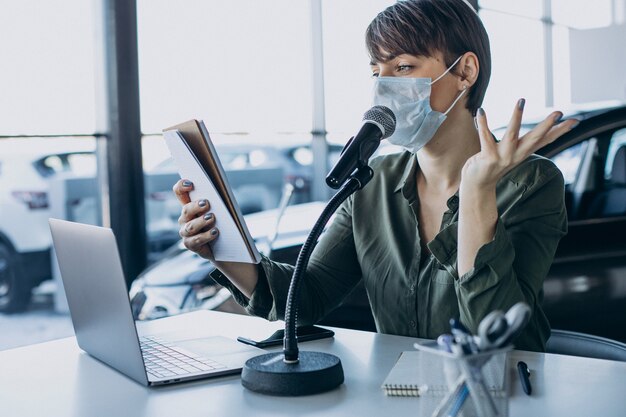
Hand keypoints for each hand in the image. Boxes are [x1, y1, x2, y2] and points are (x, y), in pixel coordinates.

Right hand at [172, 179, 218, 260]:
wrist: (221, 245)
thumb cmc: (219, 224)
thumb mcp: (218, 211)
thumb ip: (217, 202)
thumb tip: (224, 194)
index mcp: (189, 206)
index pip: (180, 193)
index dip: (181, 186)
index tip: (191, 184)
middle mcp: (184, 218)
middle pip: (186, 209)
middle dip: (195, 206)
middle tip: (206, 203)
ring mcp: (185, 232)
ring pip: (190, 226)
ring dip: (201, 221)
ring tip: (212, 218)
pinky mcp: (190, 244)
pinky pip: (196, 240)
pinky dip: (206, 236)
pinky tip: (215, 232)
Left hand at [461, 99, 578, 188]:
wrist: (477, 185)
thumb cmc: (493, 165)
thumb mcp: (512, 153)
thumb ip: (520, 141)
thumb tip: (532, 130)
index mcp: (523, 152)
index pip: (546, 140)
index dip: (560, 131)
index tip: (575, 121)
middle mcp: (516, 155)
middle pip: (535, 138)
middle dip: (546, 125)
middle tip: (559, 112)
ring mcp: (503, 157)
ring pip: (512, 135)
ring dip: (517, 117)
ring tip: (522, 100)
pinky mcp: (488, 157)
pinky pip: (485, 138)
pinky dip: (483, 124)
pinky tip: (481, 111)